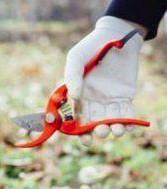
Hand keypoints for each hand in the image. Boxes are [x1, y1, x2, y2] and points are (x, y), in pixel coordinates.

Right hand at [64, 16, 143, 140]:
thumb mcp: (76, 58)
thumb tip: (74, 98)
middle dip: (97, 131)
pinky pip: (125, 113)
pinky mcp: (124, 96)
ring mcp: (108, 100)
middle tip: (101, 132)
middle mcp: (92, 101)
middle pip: (93, 123)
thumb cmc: (90, 47)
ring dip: (113, 129)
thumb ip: (72, 77)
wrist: (116, 36)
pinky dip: (128, 122)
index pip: (76, 118)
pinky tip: (128, 126)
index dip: (79, 131)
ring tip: (117, 131)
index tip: (83, 139)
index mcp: (77, 96)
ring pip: (110, 120)